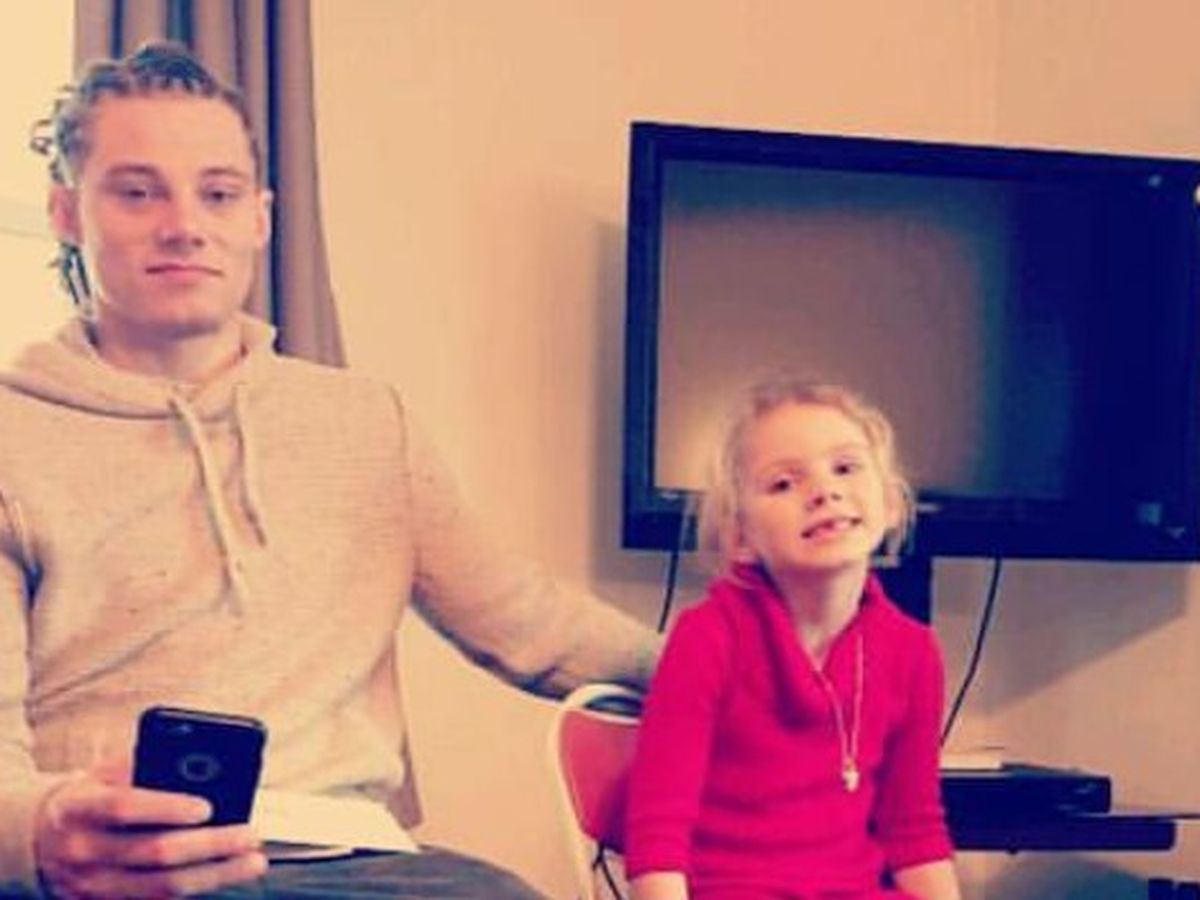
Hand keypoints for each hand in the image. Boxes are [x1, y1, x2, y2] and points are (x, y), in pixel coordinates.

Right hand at [34, 768, 266, 898]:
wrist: (35, 839)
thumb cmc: (87, 798)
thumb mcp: (102, 773)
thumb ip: (144, 767)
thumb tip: (201, 766)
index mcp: (78, 808)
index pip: (124, 808)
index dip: (166, 807)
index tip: (207, 806)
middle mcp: (82, 850)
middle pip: (153, 853)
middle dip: (210, 845)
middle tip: (249, 834)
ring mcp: (92, 885)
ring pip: (161, 887)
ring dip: (214, 875)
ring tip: (251, 861)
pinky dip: (196, 891)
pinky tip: (224, 876)